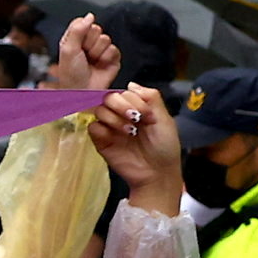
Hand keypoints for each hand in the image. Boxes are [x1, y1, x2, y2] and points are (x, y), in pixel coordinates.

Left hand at [44, 14, 120, 93]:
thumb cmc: (71, 74)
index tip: (77, 44)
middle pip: (96, 29)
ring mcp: (100, 50)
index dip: (82, 31)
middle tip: (84, 55)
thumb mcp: (68, 49)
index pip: (83, 23)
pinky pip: (114, 49)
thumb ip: (77, 30)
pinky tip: (100, 65)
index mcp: (74, 40)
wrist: (83, 92)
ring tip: (91, 62)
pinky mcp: (112, 58)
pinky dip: (107, 58)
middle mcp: (88, 44)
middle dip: (89, 43)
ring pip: (106, 39)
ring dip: (97, 52)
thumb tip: (89, 15)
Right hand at [86, 83, 182, 210]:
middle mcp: (121, 115)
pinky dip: (102, 130)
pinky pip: (93, 127)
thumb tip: (131, 84)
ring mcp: (110, 128)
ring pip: (99, 110)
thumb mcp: (164, 119)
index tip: (146, 113)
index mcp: (137, 108)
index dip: (133, 99)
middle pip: (109, 97)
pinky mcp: (100, 141)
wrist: (157, 173)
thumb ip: (151, 98)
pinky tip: (116, 138)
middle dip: (121, 105)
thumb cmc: (164, 147)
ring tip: (129, 131)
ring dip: (114, 118)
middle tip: (134, 118)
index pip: (125, 92)